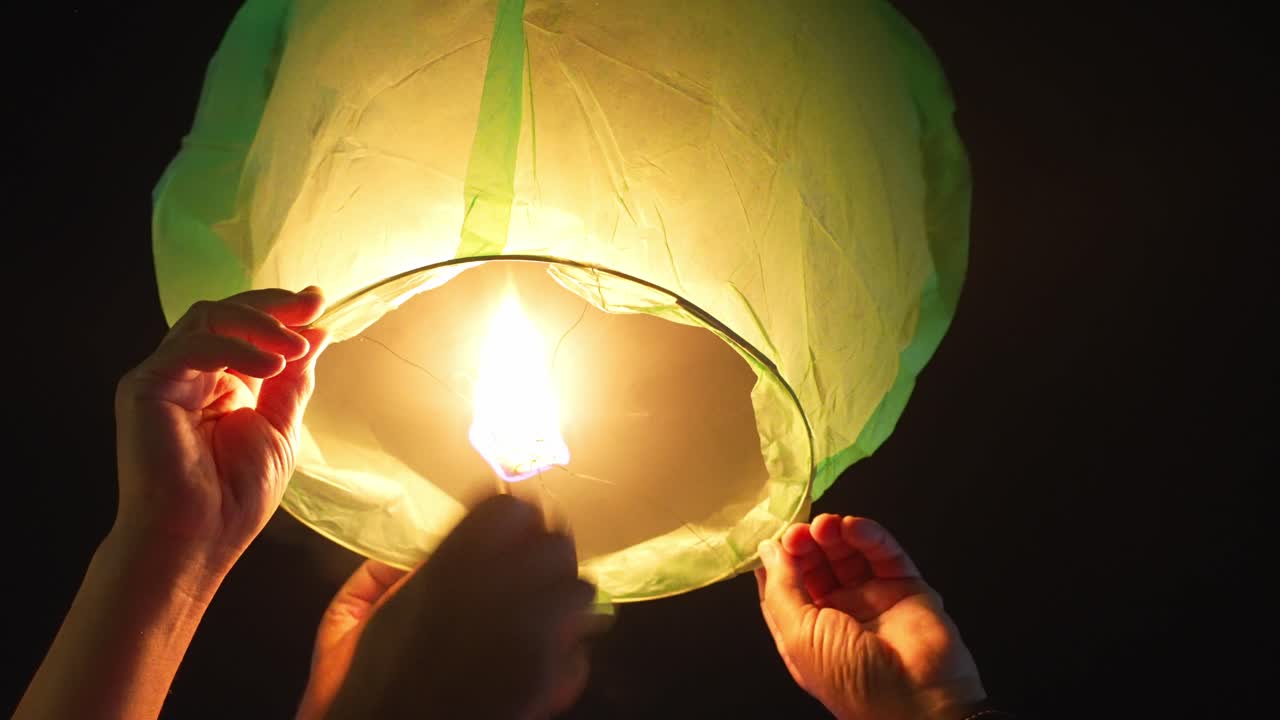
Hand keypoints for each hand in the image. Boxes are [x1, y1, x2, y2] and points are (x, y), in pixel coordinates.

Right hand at [113, 287, 327, 562]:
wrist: (198, 538)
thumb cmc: (235, 496)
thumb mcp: (281, 427)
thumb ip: (294, 379)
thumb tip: (316, 333)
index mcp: (223, 383)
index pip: (248, 329)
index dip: (283, 312)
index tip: (320, 304)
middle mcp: (192, 374)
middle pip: (226, 312)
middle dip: (274, 306)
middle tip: (310, 306)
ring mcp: (166, 376)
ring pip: (208, 317)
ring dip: (259, 324)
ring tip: (294, 349)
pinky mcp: (146, 385)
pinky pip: (191, 345)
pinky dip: (234, 346)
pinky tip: (269, 366)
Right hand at [317, 495, 598, 719]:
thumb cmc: (361, 683)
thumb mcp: (352, 617)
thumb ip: (389, 574)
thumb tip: (421, 556)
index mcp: (451, 565)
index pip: (512, 508)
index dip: (516, 520)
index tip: (512, 535)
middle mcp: (495, 588)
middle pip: (557, 543)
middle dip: (547, 559)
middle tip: (533, 579)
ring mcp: (527, 633)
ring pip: (579, 591)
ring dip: (563, 605)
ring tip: (542, 622)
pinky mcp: (544, 679)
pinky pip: (580, 652)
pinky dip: (566, 660)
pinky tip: (540, 667)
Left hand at [755, 515, 984, 719]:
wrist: (920, 701)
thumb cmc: (852, 680)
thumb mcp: (798, 635)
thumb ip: (781, 588)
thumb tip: (768, 549)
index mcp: (807, 631)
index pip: (786, 584)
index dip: (779, 559)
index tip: (774, 536)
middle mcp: (838, 614)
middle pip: (815, 563)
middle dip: (805, 543)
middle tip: (801, 531)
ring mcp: (872, 599)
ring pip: (848, 553)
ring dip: (834, 534)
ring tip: (826, 526)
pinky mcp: (905, 587)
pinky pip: (883, 553)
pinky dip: (867, 535)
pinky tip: (853, 528)